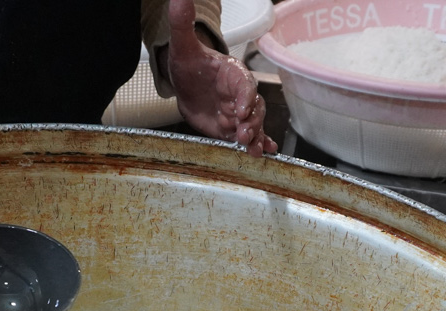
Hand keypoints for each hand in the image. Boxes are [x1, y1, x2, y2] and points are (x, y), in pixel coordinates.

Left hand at [165, 0, 276, 155]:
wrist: (186, 81)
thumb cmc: (189, 64)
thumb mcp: (183, 46)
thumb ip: (183, 24)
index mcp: (232, 73)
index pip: (244, 84)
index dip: (245, 97)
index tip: (241, 110)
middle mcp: (239, 94)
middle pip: (254, 107)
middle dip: (251, 122)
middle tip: (242, 134)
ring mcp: (238, 112)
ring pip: (253, 124)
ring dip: (254, 136)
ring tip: (251, 148)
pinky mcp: (233, 126)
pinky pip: (250, 134)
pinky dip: (258, 142)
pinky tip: (263, 151)